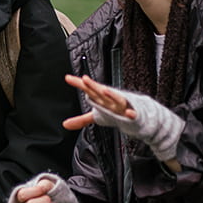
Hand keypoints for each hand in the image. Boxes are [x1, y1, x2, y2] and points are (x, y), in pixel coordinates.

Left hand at [63, 74, 182, 171]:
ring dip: (111, 95)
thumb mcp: (96, 116)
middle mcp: (111, 100)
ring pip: (117, 99)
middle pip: (100, 92)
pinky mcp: (133, 114)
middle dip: (93, 86)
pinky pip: (132, 114)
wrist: (137, 115)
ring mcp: (122, 106)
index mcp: (101, 99)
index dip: (78, 84)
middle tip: (84, 79)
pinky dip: (131, 113)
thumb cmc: (114, 113)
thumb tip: (65, 124)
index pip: (88, 90)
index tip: (67, 78)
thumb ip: (80, 120)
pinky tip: (129, 113)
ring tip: (105, 90)